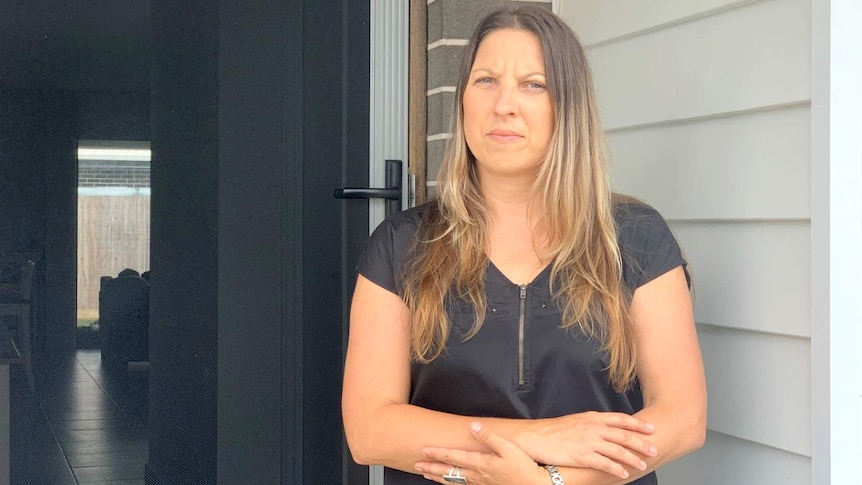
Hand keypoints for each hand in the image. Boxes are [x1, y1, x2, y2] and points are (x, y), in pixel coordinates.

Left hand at [415, 422, 547, 484]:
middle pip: (448, 471)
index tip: (424, 450)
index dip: (437, 453)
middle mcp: (476, 476)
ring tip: (426, 474)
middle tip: (417, 464)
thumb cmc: (523, 468)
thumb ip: (489, 436)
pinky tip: (447, 483)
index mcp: (480, 463)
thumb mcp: (508, 448)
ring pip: (453, 481)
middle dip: (431, 467)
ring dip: (438, 477)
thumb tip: (473, 426)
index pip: (453, 457)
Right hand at [520, 412, 656, 478]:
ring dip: (633, 458)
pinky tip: (623, 474)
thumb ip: (592, 423)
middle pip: (624, 435)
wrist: (536, 436)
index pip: (621, 419)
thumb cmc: (553, 430)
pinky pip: (604, 463)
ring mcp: (589, 442)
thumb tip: (604, 428)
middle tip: (654, 449)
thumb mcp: (576, 421)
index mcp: (593, 418)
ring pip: (618, 450)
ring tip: (643, 464)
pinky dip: (616, 469)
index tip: (651, 428)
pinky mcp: (583, 455)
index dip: (637, 424)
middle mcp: (594, 428)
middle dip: (641, 443)